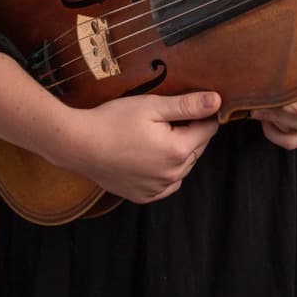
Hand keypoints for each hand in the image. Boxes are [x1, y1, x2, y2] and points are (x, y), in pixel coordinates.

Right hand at [63, 90, 221, 204]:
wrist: (79, 145)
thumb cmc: (113, 121)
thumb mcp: (152, 106)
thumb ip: (187, 105)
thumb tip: (217, 101)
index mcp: (178, 150)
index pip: (208, 129)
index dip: (200, 114)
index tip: (183, 106)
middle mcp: (172, 174)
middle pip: (197, 148)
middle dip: (189, 132)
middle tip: (165, 118)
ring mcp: (158, 188)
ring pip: (183, 166)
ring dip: (178, 151)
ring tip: (155, 135)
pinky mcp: (143, 196)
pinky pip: (167, 184)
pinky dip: (165, 170)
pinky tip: (150, 156)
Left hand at [251, 80, 296, 150]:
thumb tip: (280, 64)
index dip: (290, 108)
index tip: (273, 99)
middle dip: (276, 116)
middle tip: (257, 106)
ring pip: (296, 138)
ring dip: (274, 127)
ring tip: (259, 112)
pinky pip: (293, 142)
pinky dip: (276, 135)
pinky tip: (265, 122)